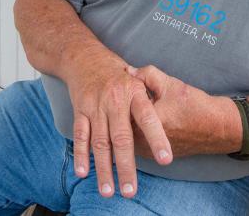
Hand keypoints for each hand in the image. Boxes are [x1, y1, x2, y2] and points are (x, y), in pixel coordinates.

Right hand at [65, 51, 173, 198]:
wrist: (85, 58)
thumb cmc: (117, 73)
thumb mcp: (139, 76)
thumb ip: (152, 95)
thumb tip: (168, 116)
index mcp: (134, 92)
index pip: (148, 118)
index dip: (157, 138)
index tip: (166, 160)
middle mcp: (114, 101)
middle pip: (121, 138)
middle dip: (126, 167)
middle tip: (131, 191)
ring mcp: (95, 107)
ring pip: (100, 143)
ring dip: (103, 169)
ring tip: (109, 191)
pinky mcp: (80, 111)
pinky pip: (80, 136)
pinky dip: (81, 155)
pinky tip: (84, 172)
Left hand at [129, 65, 239, 157]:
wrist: (216, 128)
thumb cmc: (194, 105)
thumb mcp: (171, 84)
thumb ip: (146, 74)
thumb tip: (128, 71)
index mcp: (149, 121)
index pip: (120, 110)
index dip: (118, 96)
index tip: (116, 86)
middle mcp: (146, 141)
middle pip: (119, 125)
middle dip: (119, 111)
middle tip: (119, 97)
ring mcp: (148, 152)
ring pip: (126, 135)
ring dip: (125, 123)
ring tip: (128, 108)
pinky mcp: (152, 156)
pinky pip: (134, 142)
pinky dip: (133, 131)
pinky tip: (136, 120)